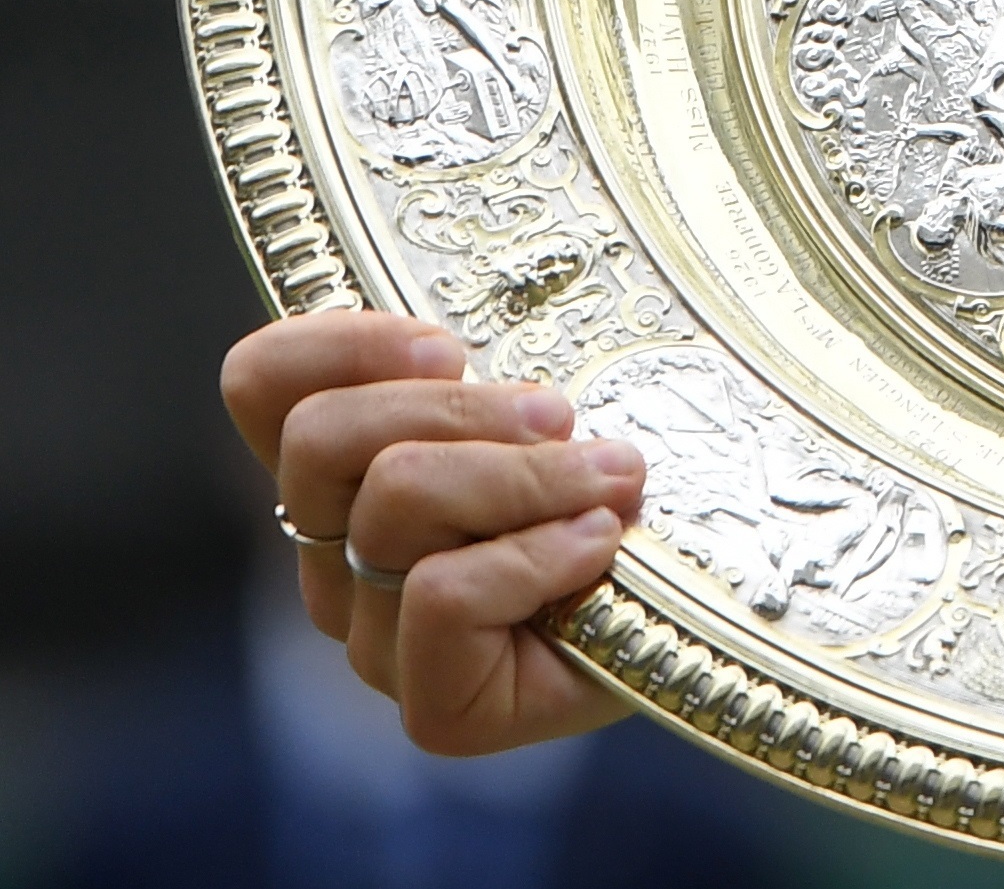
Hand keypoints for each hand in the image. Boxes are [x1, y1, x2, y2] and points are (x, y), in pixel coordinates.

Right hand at [220, 310, 646, 754]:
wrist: (695, 617)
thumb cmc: (617, 494)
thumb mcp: (551, 410)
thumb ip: (492, 378)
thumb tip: (476, 350)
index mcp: (345, 475)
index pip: (261, 384)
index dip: (340, 344)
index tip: (452, 347)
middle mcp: (336, 557)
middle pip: (322, 436)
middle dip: (460, 409)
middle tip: (558, 416)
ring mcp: (375, 639)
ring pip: (395, 502)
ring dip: (527, 474)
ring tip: (610, 478)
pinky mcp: (433, 707)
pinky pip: (443, 593)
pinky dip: (539, 554)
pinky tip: (599, 546)